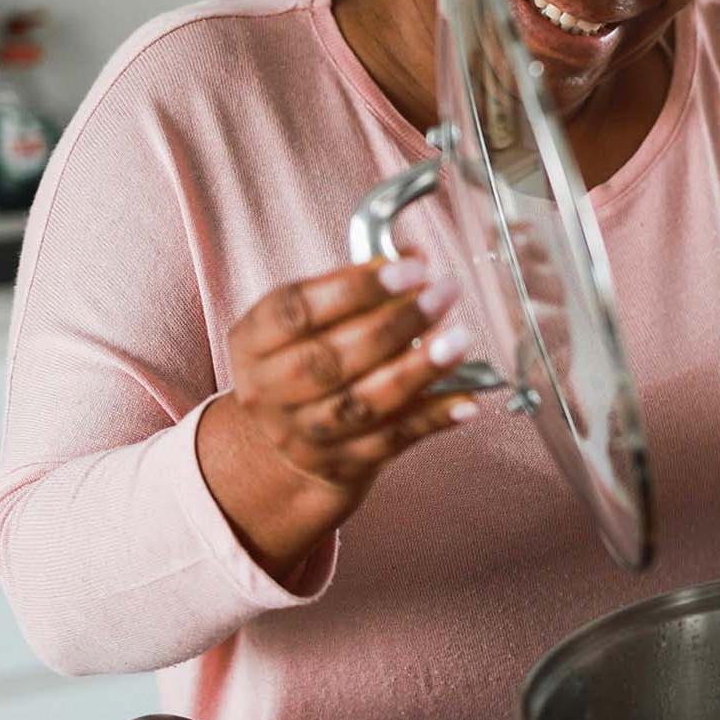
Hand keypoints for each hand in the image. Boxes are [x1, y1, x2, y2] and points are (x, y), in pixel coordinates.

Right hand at [198, 255, 476, 576]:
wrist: (277, 448)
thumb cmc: (302, 360)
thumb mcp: (305, 320)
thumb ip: (355, 288)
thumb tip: (415, 256)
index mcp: (253, 343)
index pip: (296, 312)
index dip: (355, 289)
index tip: (410, 268)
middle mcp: (270, 392)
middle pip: (330, 360)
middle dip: (394, 325)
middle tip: (443, 294)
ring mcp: (305, 433)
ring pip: (362, 404)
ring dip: (417, 371)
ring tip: (459, 340)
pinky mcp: (342, 462)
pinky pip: (392, 441)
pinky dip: (432, 419)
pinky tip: (466, 400)